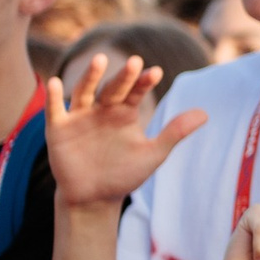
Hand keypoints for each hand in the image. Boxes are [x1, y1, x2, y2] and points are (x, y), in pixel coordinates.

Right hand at [47, 54, 206, 207]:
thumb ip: (174, 133)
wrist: (94, 199)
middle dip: (123, 76)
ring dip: (91, 76)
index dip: (144, 82)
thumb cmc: (124, 174)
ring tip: (99, 60)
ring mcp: (79, 116)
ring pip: (84, 91)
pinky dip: (54, 97)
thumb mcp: (152, 154)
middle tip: (134, 61)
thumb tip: (205, 114)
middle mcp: (102, 109)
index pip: (136, 92)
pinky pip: (56, 110)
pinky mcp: (58, 129)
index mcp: (125, 112)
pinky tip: (54, 82)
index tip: (156, 72)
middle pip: (113, 88)